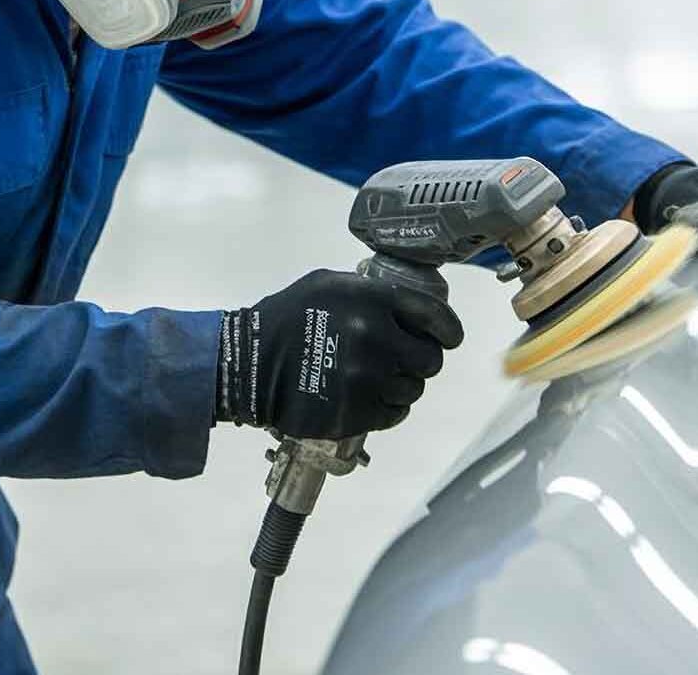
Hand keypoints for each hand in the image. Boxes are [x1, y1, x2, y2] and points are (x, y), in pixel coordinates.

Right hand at [217, 268, 463, 439]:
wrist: (249, 365)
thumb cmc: (286, 317)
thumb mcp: (326, 284)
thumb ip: (369, 291)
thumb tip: (405, 306)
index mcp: (373, 301)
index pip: (436, 316)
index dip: (448, 330)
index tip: (448, 338)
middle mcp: (377, 339)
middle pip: (430, 359)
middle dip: (420, 360)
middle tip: (400, 360)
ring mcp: (369, 380)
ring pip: (414, 390)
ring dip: (401, 385)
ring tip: (376, 379)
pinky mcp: (359, 413)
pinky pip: (395, 414)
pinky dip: (388, 408)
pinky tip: (368, 398)